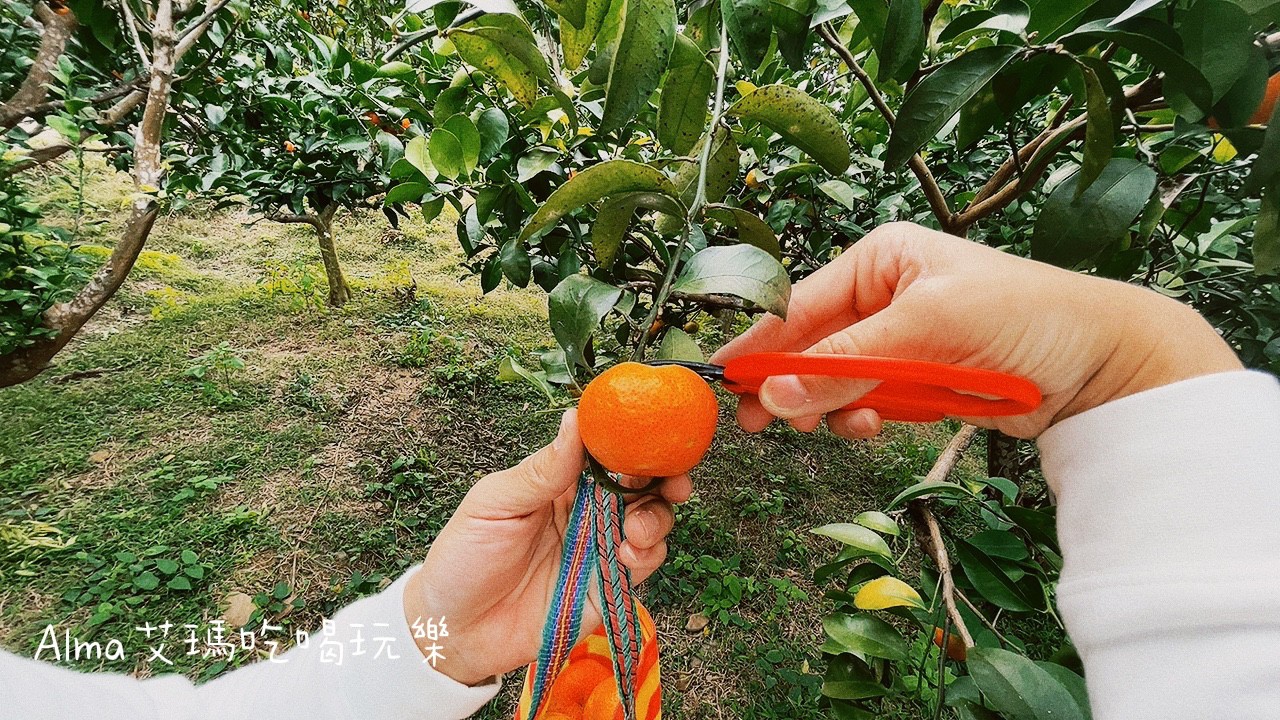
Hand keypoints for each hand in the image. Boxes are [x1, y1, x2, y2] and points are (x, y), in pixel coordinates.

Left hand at [401, 410, 689, 685]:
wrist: (454, 631)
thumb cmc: (463, 559)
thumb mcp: (494, 505)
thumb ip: (541, 469)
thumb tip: (575, 418)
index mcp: (558, 480)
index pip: (605, 450)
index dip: (633, 441)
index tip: (652, 436)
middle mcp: (586, 509)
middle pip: (640, 482)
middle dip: (664, 477)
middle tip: (673, 481)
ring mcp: (599, 547)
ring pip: (651, 520)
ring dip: (656, 517)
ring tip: (637, 529)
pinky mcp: (607, 585)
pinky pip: (644, 563)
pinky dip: (648, 554)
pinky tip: (627, 555)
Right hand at [712, 222, 1241, 438]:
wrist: (1103, 362)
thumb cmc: (1023, 317)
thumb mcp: (927, 329)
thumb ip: (847, 364)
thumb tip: (774, 395)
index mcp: (881, 260)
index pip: (800, 303)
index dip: (761, 345)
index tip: (723, 382)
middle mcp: (884, 295)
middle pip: (811, 346)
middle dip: (791, 384)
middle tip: (760, 423)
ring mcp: (901, 341)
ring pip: (835, 382)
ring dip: (829, 407)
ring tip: (834, 426)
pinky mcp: (919, 381)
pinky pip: (868, 403)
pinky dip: (862, 419)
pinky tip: (872, 426)